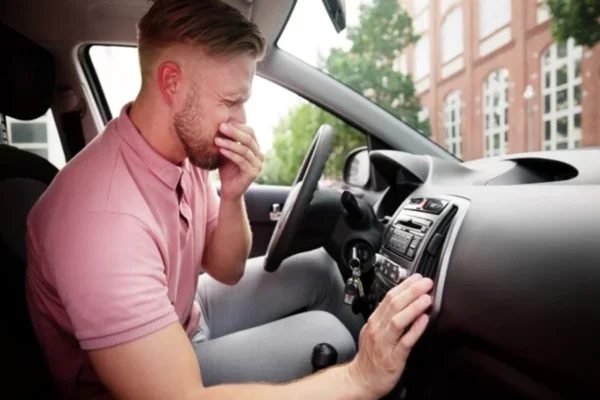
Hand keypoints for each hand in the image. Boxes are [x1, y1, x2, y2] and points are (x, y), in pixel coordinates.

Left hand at [215, 122, 263, 200]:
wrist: (229, 189)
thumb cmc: (227, 169)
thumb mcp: (228, 151)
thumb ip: (229, 140)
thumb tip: (222, 121)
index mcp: (255, 147)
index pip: (250, 131)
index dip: (237, 126)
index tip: (223, 122)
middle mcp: (259, 155)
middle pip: (248, 139)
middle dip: (234, 132)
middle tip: (220, 127)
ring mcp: (258, 165)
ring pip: (244, 150)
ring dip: (229, 144)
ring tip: (216, 140)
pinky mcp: (252, 173)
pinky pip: (241, 161)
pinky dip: (230, 154)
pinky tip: (220, 150)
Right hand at [348, 274, 432, 398]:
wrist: (361, 380)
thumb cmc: (370, 357)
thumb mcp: (374, 331)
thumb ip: (387, 317)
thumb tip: (403, 302)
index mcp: (374, 321)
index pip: (388, 297)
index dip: (404, 285)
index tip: (417, 278)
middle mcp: (378, 329)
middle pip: (394, 305)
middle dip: (411, 291)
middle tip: (426, 282)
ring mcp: (384, 343)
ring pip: (398, 321)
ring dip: (413, 307)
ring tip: (427, 298)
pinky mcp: (393, 358)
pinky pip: (405, 342)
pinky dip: (414, 330)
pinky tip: (424, 321)